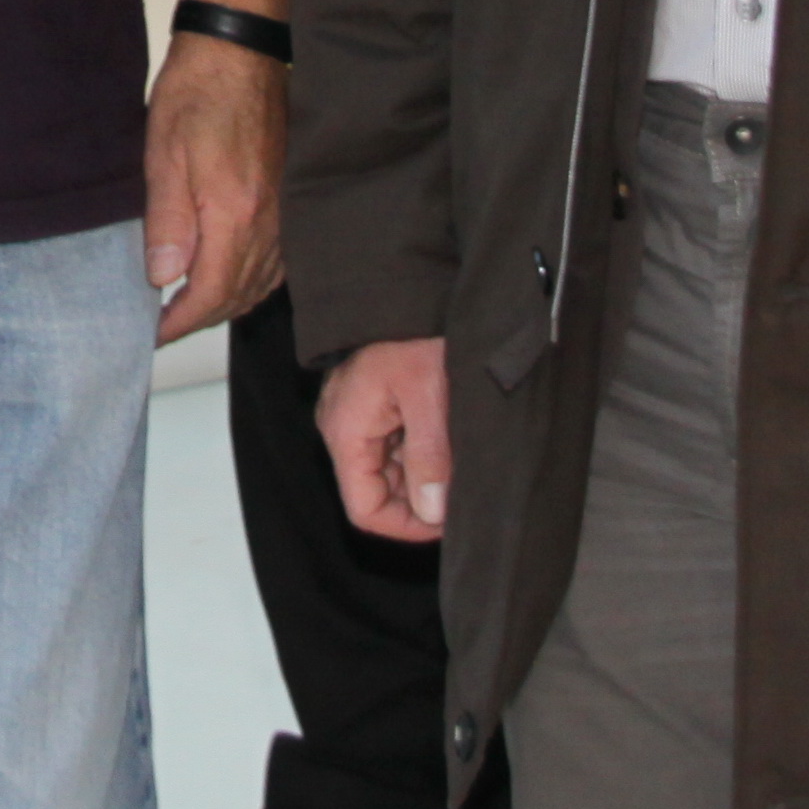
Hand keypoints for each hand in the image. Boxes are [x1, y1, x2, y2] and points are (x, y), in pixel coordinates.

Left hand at [141, 28, 281, 342]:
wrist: (241, 49)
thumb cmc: (199, 91)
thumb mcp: (164, 154)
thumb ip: (167, 221)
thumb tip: (163, 277)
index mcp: (235, 212)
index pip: (210, 294)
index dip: (180, 321)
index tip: (154, 331)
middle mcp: (269, 221)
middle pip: (238, 296)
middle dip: (201, 319)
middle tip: (165, 324)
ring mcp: (287, 212)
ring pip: (261, 283)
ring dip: (227, 304)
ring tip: (191, 308)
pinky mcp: (293, 199)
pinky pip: (279, 263)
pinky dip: (253, 282)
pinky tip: (231, 277)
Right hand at [317, 337, 449, 542]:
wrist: (408, 282)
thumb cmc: (415, 332)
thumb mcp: (429, 396)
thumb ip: (429, 457)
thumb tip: (432, 512)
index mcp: (346, 431)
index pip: (365, 509)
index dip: (407, 526)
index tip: (449, 520)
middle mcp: (344, 428)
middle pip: (377, 491)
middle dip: (421, 498)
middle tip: (464, 489)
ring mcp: (358, 414)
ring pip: (389, 469)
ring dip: (426, 473)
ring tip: (461, 459)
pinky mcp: (375, 402)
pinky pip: (395, 443)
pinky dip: (423, 450)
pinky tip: (450, 438)